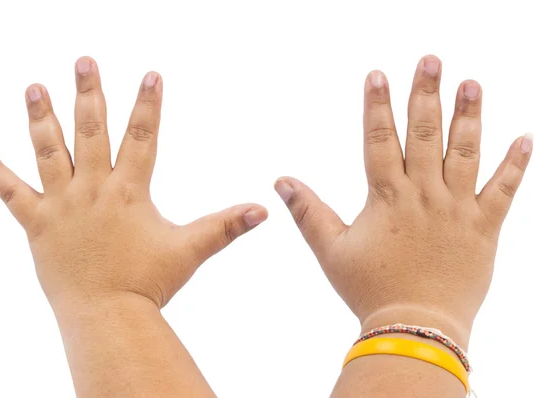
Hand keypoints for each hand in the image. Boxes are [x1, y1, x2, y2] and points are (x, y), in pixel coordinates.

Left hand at [0, 56, 267, 308]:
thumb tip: (263, 210)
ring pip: (48, 153)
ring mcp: (62, 206)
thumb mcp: (191, 250)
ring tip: (34, 86)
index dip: (148, 104)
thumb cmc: (149, 282)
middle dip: (90, 93)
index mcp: (129, 191)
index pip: (142, 137)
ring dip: (40, 118)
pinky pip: (11, 194)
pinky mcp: (38, 225)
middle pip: (91, 132)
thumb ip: (226, 225)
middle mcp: (93, 190)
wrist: (106, 315)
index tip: (151, 73)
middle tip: (84, 61)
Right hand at [275, 55, 531, 345]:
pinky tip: (525, 138)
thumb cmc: (370, 290)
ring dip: (469, 116)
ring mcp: (457, 210)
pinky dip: (515, 166)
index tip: (378, 74)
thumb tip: (281, 181)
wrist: (415, 327)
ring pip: (465, 153)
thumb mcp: (331, 250)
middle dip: (426, 94)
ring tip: (472, 83)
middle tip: (431, 60)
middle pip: (424, 135)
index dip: (377, 105)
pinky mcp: (483, 228)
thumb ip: (307, 212)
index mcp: (387, 197)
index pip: (380, 139)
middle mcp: (424, 195)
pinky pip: (504, 192)